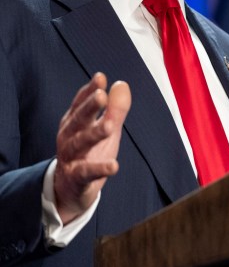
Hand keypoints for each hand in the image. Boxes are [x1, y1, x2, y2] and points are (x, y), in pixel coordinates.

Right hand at [54, 72, 130, 224]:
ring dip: (94, 134)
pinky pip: (87, 172)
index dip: (90, 90)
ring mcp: (70, 158)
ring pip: (80, 144)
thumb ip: (115, 108)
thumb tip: (121, 84)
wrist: (70, 190)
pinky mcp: (76, 178)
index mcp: (75, 122)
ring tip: (110, 126)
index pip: (81, 103)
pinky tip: (114, 165)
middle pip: (78, 120)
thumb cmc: (90, 152)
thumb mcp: (105, 128)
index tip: (100, 77)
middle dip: (89, 107)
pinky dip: (100, 169)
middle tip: (101, 95)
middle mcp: (69, 137)